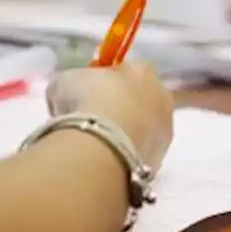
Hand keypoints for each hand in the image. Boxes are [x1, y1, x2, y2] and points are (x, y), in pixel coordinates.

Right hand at [45, 63, 174, 173]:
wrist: (103, 146)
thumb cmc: (86, 102)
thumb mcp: (65, 82)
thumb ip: (72, 84)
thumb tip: (68, 97)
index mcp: (144, 70)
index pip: (127, 71)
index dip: (104, 82)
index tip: (85, 95)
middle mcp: (162, 98)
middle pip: (140, 100)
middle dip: (119, 109)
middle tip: (91, 121)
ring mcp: (164, 132)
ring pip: (143, 129)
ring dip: (124, 134)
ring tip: (96, 146)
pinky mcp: (159, 161)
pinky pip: (139, 154)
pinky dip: (124, 156)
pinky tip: (105, 161)